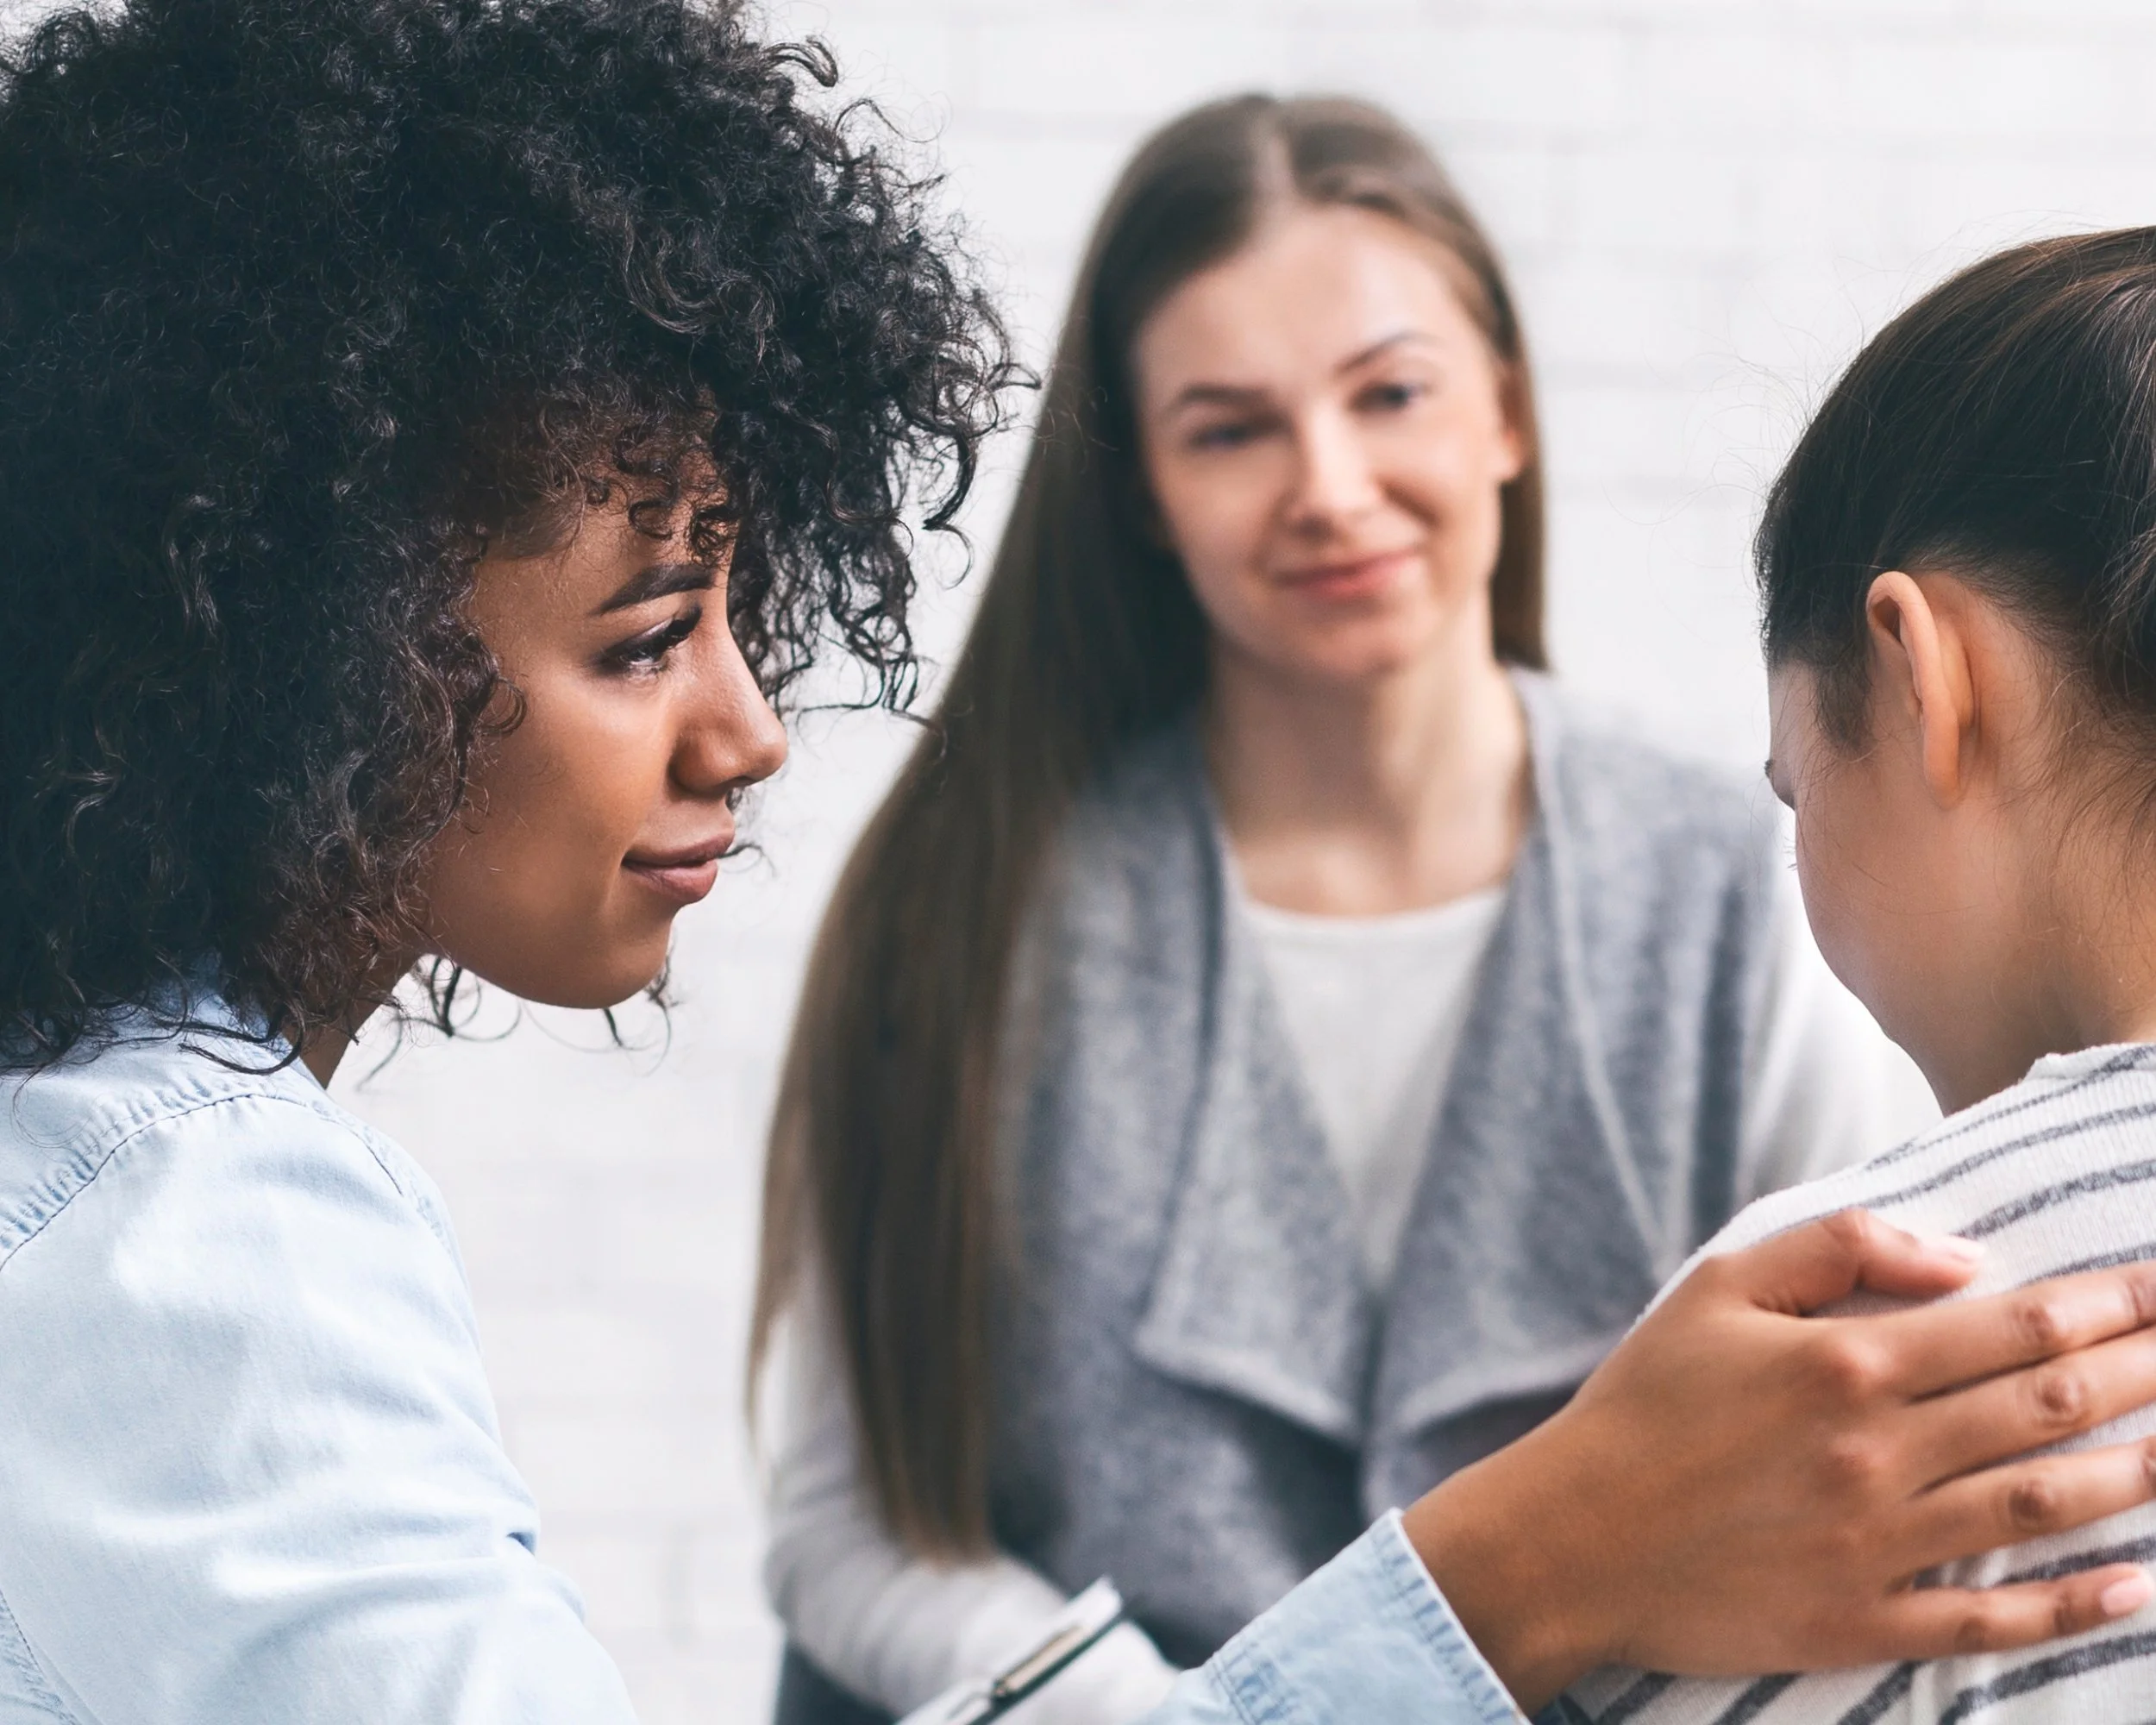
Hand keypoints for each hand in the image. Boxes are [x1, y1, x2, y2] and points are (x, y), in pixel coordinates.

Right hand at [1401, 1210, 2155, 1710]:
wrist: (1573, 1536)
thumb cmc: (1644, 1402)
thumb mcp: (1719, 1287)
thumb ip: (1839, 1250)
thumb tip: (1963, 1261)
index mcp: (1845, 1362)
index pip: (2012, 1328)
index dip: (2103, 1306)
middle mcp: (1878, 1453)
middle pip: (2047, 1409)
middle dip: (2141, 1374)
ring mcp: (1878, 1545)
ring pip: (2040, 1506)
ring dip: (2130, 1474)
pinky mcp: (1864, 1621)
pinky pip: (1991, 1620)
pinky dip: (2073, 1606)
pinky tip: (2132, 1586)